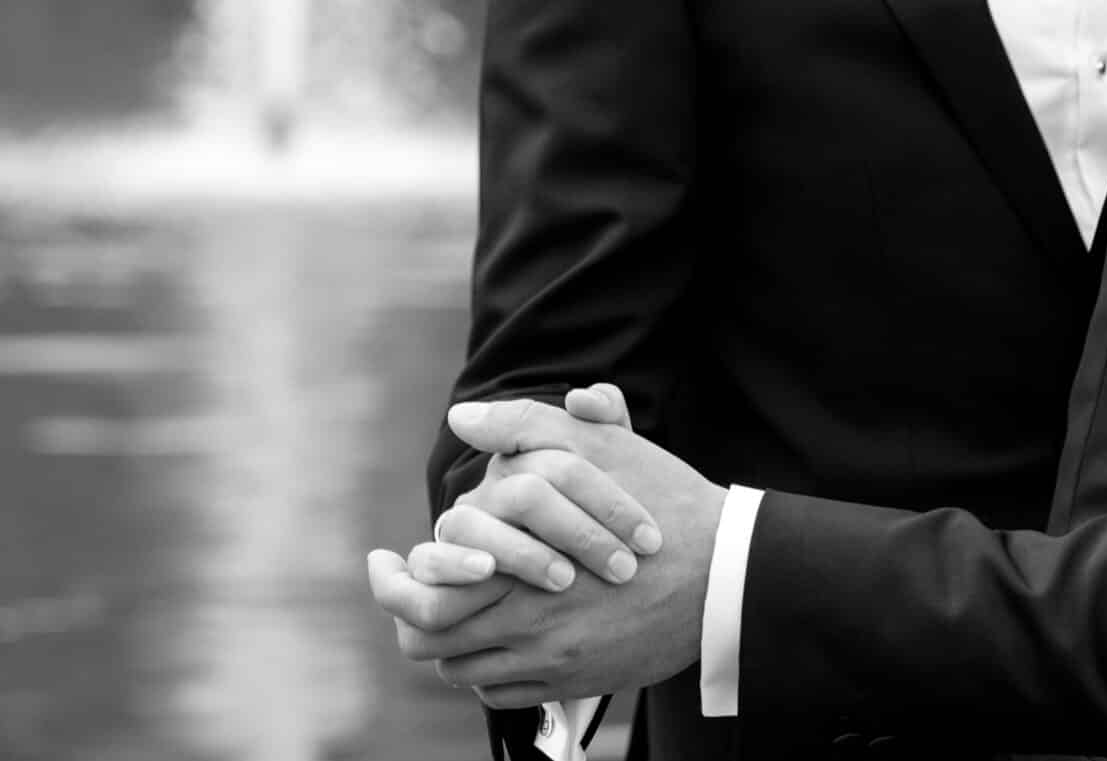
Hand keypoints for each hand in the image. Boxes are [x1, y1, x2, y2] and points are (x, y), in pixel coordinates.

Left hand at [372, 391, 723, 703]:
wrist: (722, 569)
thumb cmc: (662, 501)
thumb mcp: (601, 448)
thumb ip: (528, 425)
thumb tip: (464, 416)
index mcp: (519, 558)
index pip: (425, 590)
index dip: (394, 581)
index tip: (384, 563)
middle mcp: (525, 617)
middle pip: (429, 638)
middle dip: (407, 615)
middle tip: (403, 593)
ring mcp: (549, 656)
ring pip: (460, 667)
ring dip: (448, 642)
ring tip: (450, 616)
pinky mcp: (573, 680)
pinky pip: (499, 692)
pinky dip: (484, 672)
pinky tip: (493, 643)